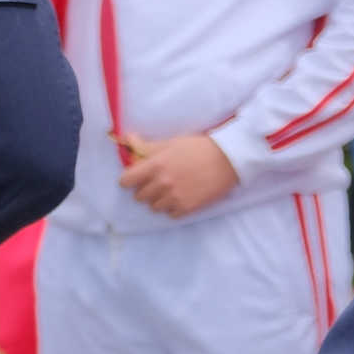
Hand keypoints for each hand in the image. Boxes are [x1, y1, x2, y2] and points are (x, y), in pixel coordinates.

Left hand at [116, 133, 238, 218]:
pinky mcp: (187, 208)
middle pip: (139, 196)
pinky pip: (170, 214)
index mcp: (156, 165)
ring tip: (171, 189)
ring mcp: (174, 197)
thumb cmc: (198, 147)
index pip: (126, 180)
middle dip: (145, 189)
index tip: (136, 177)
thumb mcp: (171, 142)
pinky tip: (181, 196)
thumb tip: (127, 139)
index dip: (130, 179)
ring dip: (159, 199)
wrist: (227, 159)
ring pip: (153, 207)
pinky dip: (173, 207)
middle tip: (157, 181)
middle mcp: (162, 183)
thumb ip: (147, 146)